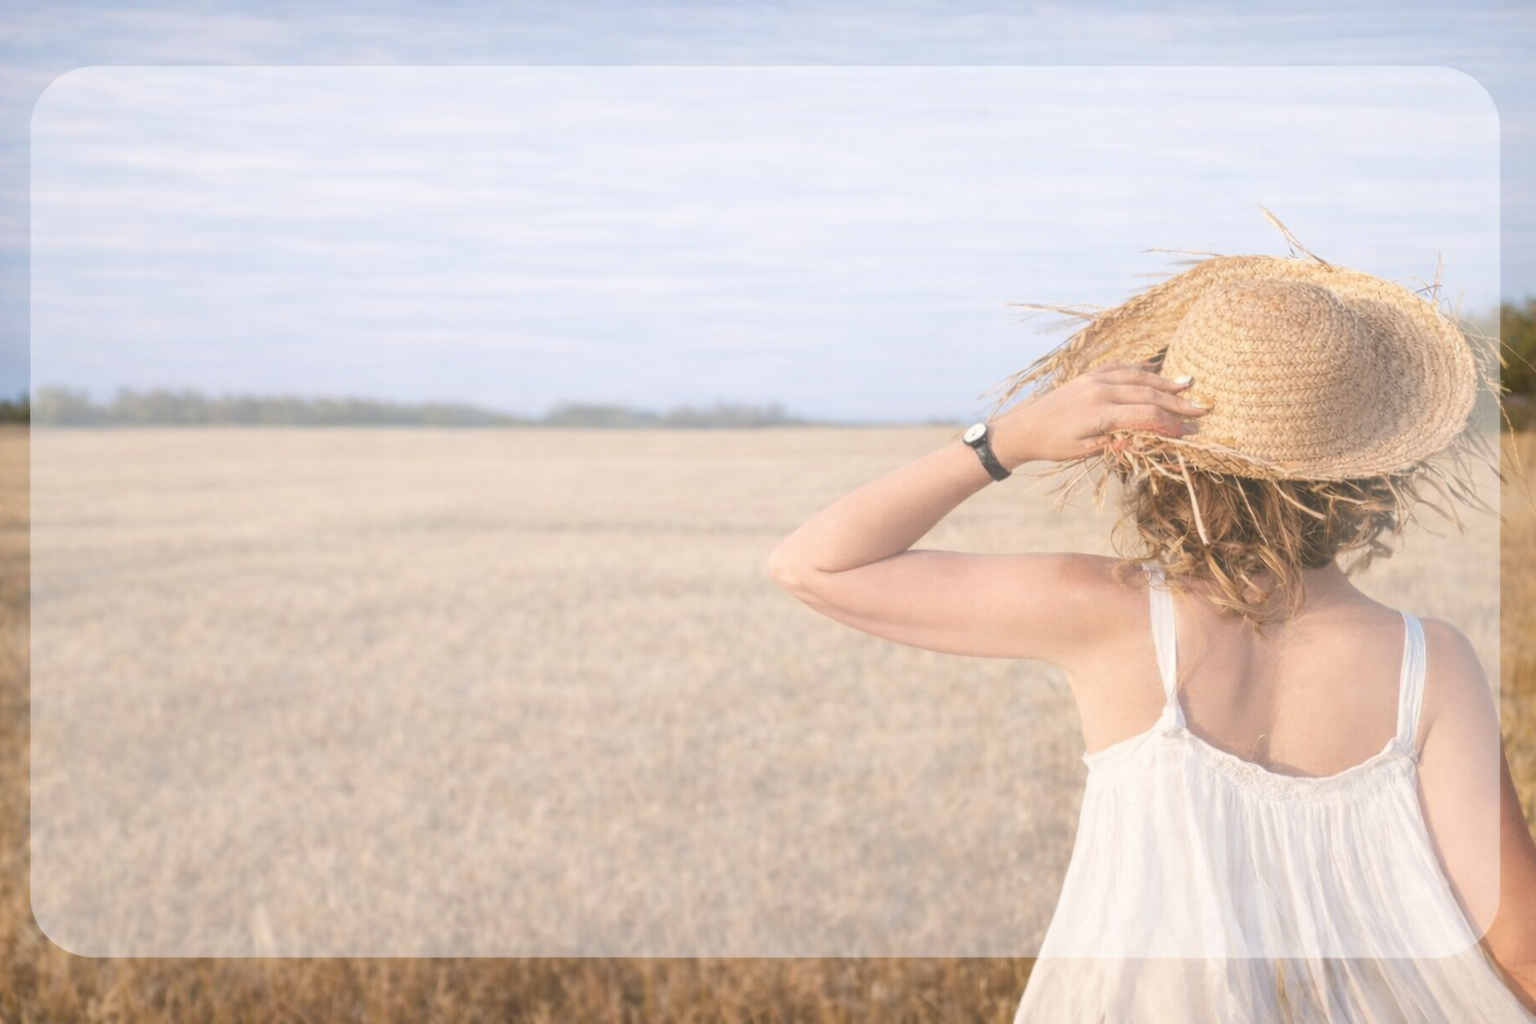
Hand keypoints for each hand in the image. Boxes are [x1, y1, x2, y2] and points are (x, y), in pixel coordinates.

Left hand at [989, 360, 1210, 466]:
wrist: (1024, 427)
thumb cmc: (1053, 445)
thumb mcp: (1085, 451)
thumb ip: (1115, 443)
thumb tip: (1144, 440)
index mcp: (1100, 412)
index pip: (1146, 416)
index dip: (1170, 425)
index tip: (1189, 433)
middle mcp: (1100, 390)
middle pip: (1148, 395)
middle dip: (1177, 403)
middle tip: (1202, 410)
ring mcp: (1095, 379)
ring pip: (1138, 377)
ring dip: (1165, 383)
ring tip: (1189, 386)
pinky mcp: (1089, 375)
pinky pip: (1121, 368)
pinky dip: (1142, 370)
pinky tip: (1156, 373)